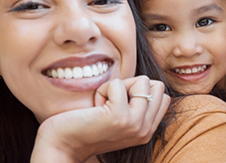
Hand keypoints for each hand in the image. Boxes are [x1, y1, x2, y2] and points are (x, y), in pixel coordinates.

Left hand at [31, 76, 170, 161]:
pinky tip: (94, 107)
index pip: (163, 96)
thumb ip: (135, 106)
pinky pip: (117, 84)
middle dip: (131, 85)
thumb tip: (146, 81)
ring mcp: (134, 124)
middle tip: (110, 102)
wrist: (62, 145)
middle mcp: (145, 130)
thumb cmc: (85, 126)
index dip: (138, 91)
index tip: (118, 104)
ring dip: (116, 87)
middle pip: (156, 85)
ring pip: (142, 81)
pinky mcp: (119, 116)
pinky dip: (102, 90)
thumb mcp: (118, 119)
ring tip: (101, 105)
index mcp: (147, 131)